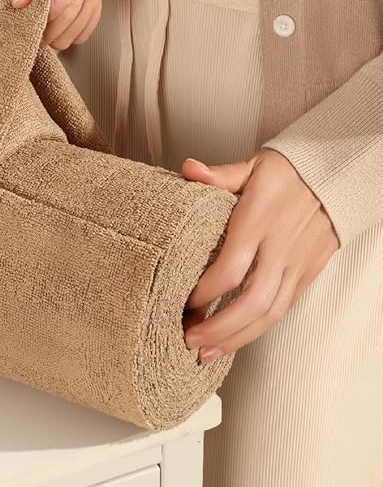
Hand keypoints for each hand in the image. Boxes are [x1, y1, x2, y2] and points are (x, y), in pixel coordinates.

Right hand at [0, 0, 103, 49]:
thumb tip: (18, 1)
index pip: (16, 26)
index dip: (40, 20)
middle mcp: (23, 1)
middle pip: (44, 36)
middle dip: (66, 16)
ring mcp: (48, 1)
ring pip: (65, 35)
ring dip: (81, 14)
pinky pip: (82, 24)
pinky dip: (93, 11)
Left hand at [180, 149, 339, 362]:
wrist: (336, 177)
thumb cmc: (288, 172)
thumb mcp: (253, 167)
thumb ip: (219, 175)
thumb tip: (188, 169)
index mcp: (259, 221)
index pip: (231, 268)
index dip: (205, 291)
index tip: (183, 301)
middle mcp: (279, 248)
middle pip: (252, 301)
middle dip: (219, 328)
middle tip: (189, 341)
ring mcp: (296, 265)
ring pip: (270, 312)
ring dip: (237, 338)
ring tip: (207, 353)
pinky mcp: (307, 274)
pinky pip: (283, 308)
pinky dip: (258, 328)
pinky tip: (236, 339)